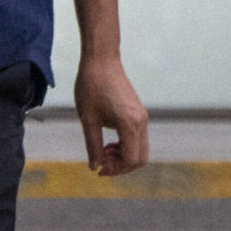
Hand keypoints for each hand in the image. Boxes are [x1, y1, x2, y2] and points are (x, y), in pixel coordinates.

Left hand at [72, 52, 150, 176]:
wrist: (101, 60)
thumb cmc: (91, 87)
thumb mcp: (88, 120)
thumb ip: (93, 147)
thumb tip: (95, 167)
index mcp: (130, 124)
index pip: (131, 160)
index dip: (115, 170)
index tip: (99, 169)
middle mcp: (141, 121)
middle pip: (141, 158)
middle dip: (122, 166)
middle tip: (102, 164)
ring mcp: (142, 116)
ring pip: (140, 149)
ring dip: (123, 156)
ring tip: (103, 151)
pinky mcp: (139, 112)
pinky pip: (138, 137)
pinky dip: (126, 145)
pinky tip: (109, 142)